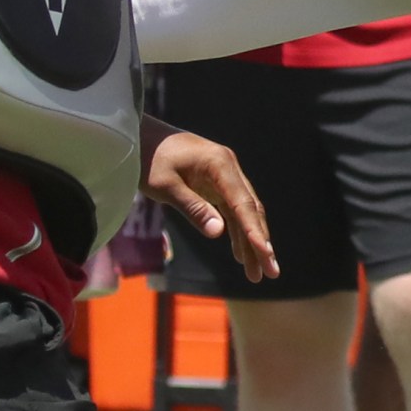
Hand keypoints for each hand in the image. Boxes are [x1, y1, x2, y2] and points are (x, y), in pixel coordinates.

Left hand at [139, 116, 276, 282]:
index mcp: (220, 164)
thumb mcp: (165, 186)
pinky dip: (237, 232)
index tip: (266, 255)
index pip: (243, 203)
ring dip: (251, 242)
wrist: (139, 136)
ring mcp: (224, 175)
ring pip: (244, 212)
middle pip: (250, 209)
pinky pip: (232, 210)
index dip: (255, 231)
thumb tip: (219, 233)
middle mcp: (229, 168)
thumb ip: (192, 208)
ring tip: (257, 274)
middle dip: (261, 243)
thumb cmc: (148, 159)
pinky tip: (241, 255)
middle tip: (271, 273)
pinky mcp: (216, 183)